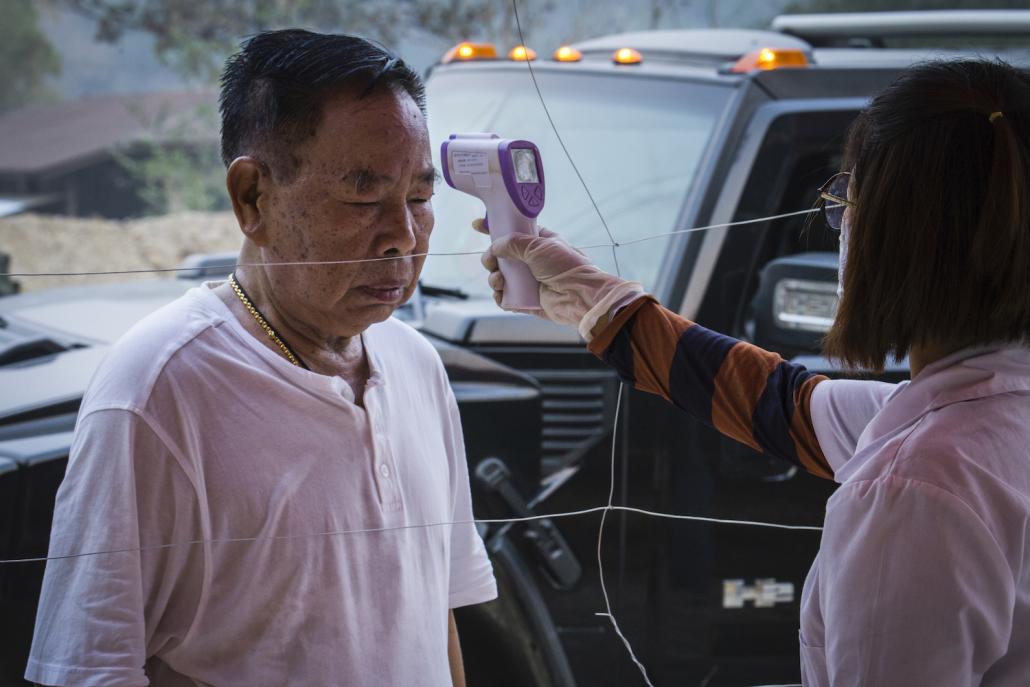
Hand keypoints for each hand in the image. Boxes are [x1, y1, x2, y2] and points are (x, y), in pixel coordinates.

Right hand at [475, 219, 643, 337]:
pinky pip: (506, 298)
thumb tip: (495, 246)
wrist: (580, 296)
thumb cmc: (566, 266)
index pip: (513, 233)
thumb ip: (513, 243)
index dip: (495, 229)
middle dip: (491, 258)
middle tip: (489, 261)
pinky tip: (500, 294)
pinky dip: (499, 296)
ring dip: (494, 278)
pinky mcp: (527, 300)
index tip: (477, 225)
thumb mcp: (539, 245)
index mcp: (539, 243)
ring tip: (498, 280)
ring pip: (501, 277)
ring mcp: (530, 281)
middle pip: (502, 257)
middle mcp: (533, 261)